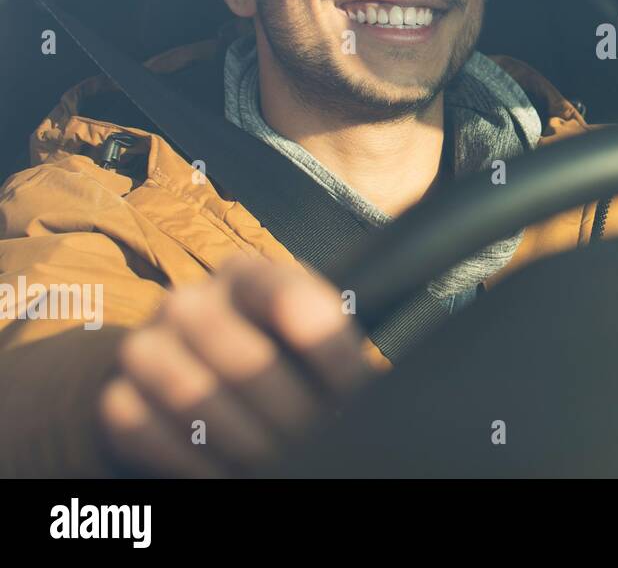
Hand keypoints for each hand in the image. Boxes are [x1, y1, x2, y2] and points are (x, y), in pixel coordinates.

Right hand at [98, 258, 373, 476]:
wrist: (192, 367)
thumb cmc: (275, 350)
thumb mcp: (308, 335)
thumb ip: (330, 347)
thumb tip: (369, 390)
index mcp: (249, 274)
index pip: (291, 298)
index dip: (329, 352)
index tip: (354, 391)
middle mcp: (191, 300)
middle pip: (245, 361)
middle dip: (292, 413)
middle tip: (318, 440)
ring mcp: (146, 344)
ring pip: (193, 397)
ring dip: (245, 442)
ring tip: (281, 462)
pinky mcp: (117, 392)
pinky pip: (146, 431)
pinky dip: (192, 462)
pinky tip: (229, 473)